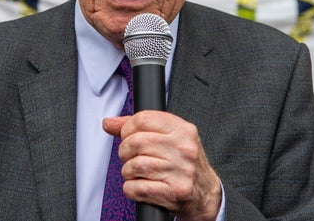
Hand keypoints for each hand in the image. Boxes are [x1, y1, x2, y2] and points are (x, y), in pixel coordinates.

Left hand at [103, 111, 221, 220]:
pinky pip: (138, 188)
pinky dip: (131, 188)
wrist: (204, 193)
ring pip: (135, 165)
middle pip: (136, 142)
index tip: (126, 136)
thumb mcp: (168, 138)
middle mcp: (184, 149)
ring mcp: (181, 171)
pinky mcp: (176, 192)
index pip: (143, 119)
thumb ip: (138, 128)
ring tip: (134, 172)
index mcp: (183, 130)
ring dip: (127, 171)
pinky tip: (138, 185)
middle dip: (124, 151)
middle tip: (128, 156)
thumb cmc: (182, 162)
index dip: (127, 128)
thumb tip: (109, 123)